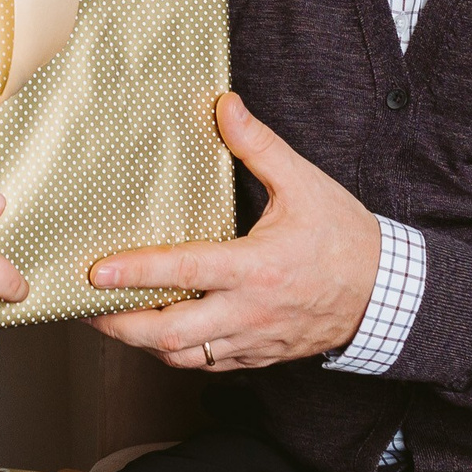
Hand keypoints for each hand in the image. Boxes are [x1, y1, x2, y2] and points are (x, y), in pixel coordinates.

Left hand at [86, 94, 380, 371]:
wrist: (387, 295)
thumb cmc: (345, 238)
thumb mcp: (305, 185)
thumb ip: (259, 146)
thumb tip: (224, 104)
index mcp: (255, 268)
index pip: (184, 273)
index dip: (135, 273)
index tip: (96, 272)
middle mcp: (248, 311)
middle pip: (170, 333)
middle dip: (119, 326)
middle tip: (83, 309)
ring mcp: (253, 340)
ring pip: (184, 357)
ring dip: (143, 343)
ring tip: (110, 322)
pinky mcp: (260, 356)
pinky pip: (208, 366)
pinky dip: (177, 354)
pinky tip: (158, 335)